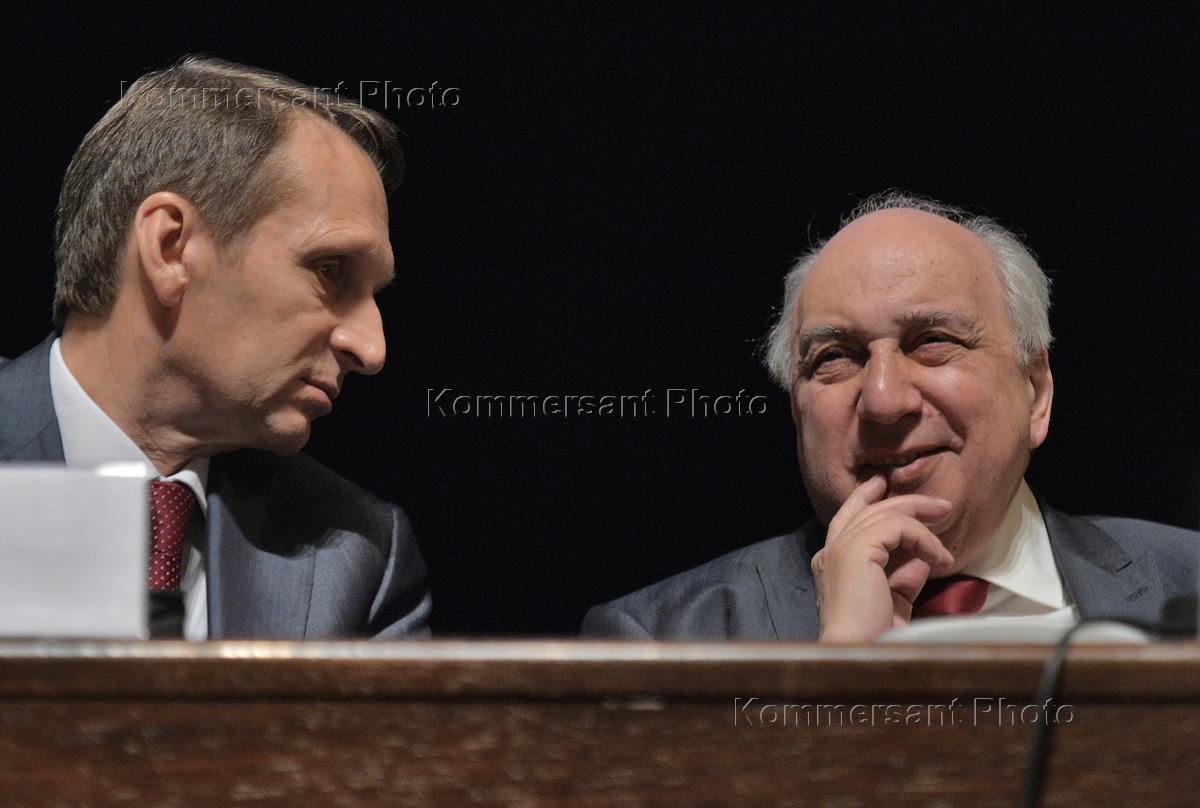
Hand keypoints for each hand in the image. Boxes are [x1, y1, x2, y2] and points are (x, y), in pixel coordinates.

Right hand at [812, 475, 954, 642]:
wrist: (860, 654)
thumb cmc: (874, 638)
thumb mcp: (893, 601)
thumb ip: (903, 576)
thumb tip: (922, 558)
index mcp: (830, 564)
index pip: (846, 519)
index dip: (864, 499)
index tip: (883, 486)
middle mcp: (829, 552)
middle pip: (866, 510)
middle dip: (904, 501)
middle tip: (938, 504)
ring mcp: (839, 549)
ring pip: (884, 513)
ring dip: (921, 516)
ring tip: (947, 519)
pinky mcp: (855, 550)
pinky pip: (897, 527)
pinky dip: (924, 538)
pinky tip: (940, 558)